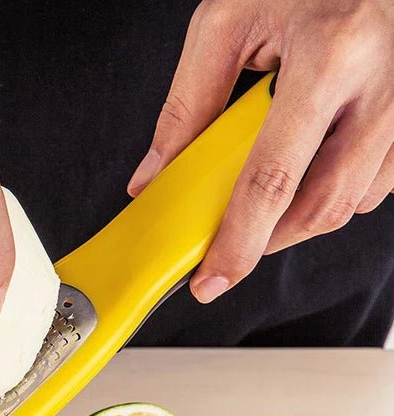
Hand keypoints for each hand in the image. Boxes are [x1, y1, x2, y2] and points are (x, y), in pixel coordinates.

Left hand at [128, 0, 393, 302]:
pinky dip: (334, 192)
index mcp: (330, 54)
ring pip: (352, 202)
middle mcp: (382, 84)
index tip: (211, 278)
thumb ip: (188, 103)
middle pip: (319, 206)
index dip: (238, 242)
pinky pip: (377, 183)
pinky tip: (310, 167)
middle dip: (267, 242)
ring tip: (266, 194)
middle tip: (231, 246)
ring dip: (300, 216)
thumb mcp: (229, 21)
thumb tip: (156, 175)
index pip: (273, 180)